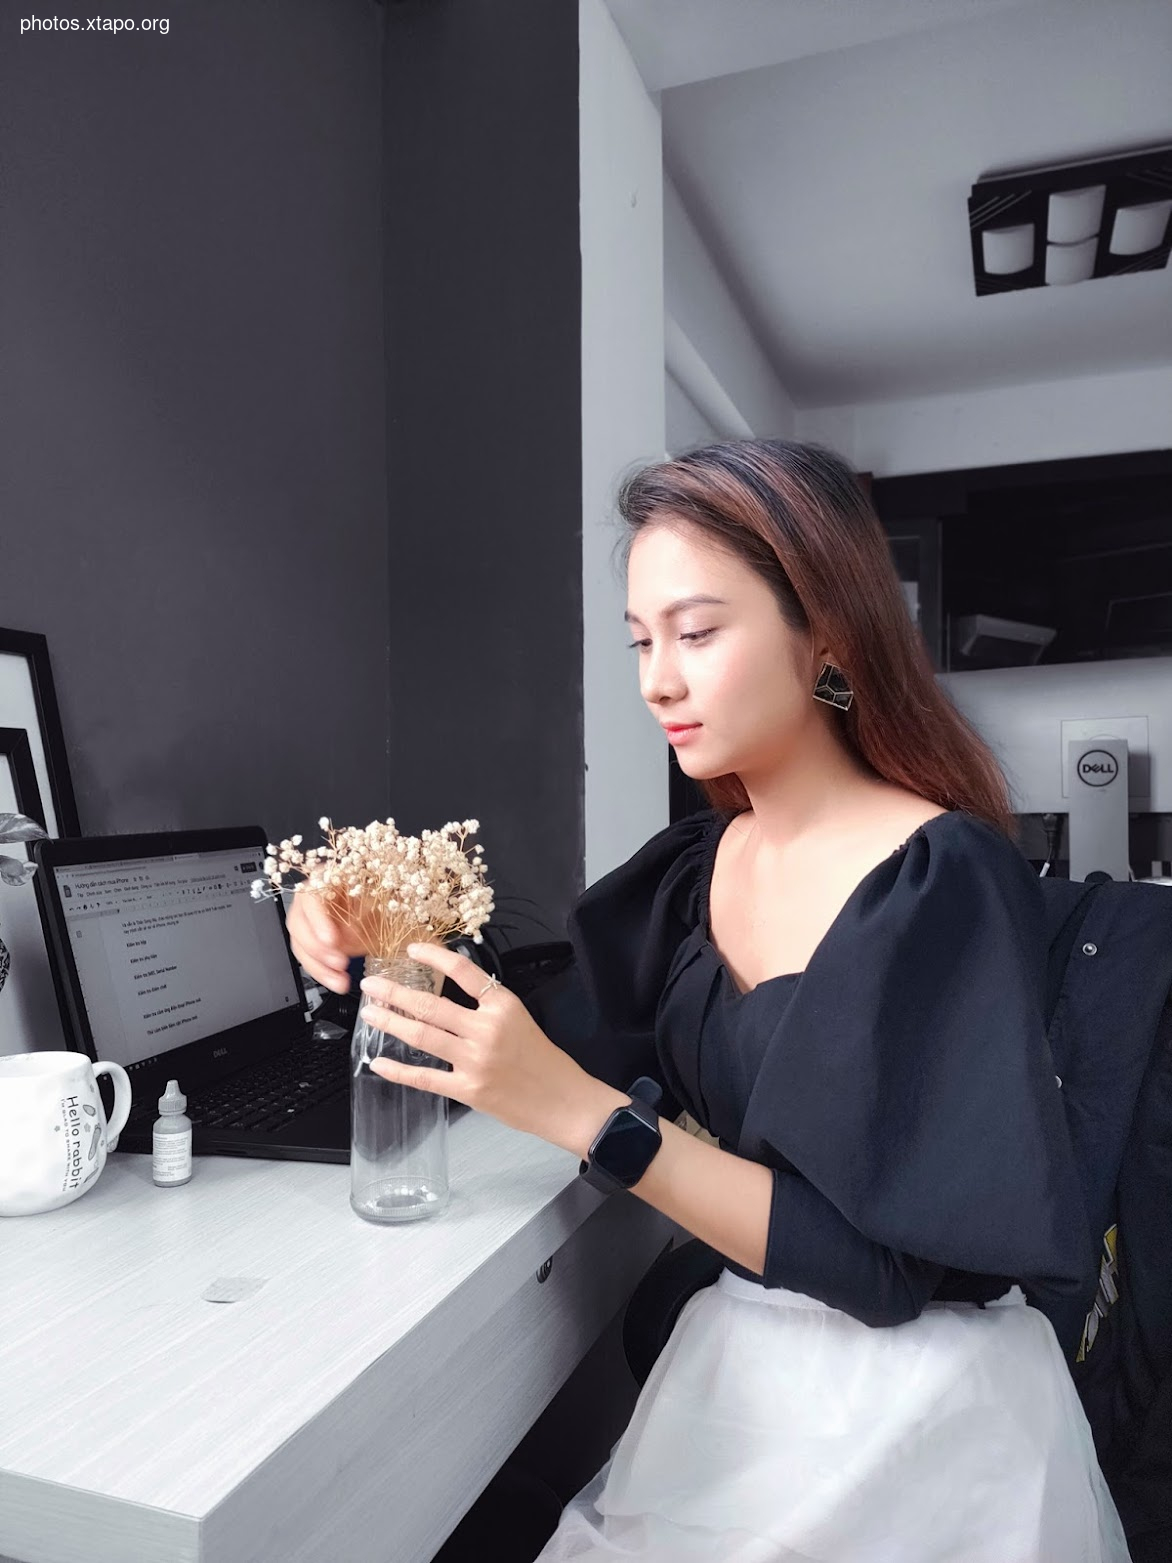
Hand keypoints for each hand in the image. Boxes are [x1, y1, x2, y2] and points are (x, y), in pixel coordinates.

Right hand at [285, 891, 366, 993]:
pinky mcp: (309, 942)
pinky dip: (323, 973)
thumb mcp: (375, 898)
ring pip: (301, 947)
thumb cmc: (374, 895)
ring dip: (319, 967)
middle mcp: (308, 900)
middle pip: (298, 925)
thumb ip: (363, 912)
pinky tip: (337, 981)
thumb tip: (348, 933)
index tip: (331, 940)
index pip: (311, 898)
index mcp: (322, 880)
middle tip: (339, 963)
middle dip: (318, 949)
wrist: (376, 904)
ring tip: (340, 980)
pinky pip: (309, 959)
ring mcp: (305, 922)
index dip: (318, 920)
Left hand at [359, 942, 623, 1155]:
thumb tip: (447, 998)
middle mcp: (487, 1029)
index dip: (434, 957)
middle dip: (395, 993)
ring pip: (423, 1036)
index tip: (411, 949)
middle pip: (431, 1005)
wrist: (563, 1100)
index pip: (463, 972)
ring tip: (370, 1012)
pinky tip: (379, 1062)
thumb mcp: (520, 1019)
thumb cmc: (543, 1060)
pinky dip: (399, 1071)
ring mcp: (475, 1061)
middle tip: (371, 984)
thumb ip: (487, 1007)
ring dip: (392, 1022)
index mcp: (503, 1006)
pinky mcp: (468, 1090)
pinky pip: (425, 1078)